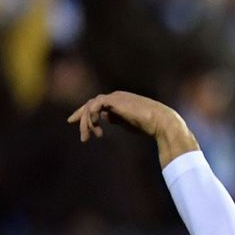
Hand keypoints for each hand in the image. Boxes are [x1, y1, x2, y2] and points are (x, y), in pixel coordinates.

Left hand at [66, 91, 196, 164]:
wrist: (160, 121)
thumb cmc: (150, 125)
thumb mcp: (129, 123)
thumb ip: (118, 119)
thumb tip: (108, 118)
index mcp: (119, 101)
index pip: (97, 105)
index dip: (85, 114)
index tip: (74, 123)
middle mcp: (116, 97)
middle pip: (90, 104)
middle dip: (82, 119)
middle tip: (80, 135)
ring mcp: (115, 97)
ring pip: (90, 106)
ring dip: (87, 123)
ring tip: (89, 138)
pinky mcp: (114, 100)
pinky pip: (95, 106)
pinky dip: (92, 117)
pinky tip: (96, 128)